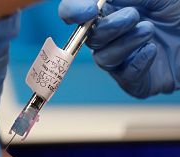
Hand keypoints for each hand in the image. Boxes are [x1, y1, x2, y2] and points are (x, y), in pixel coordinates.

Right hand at [59, 0, 179, 97]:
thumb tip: (98, 0)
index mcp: (113, 11)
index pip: (78, 12)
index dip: (73, 11)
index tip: (85, 11)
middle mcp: (114, 35)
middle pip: (89, 38)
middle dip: (108, 28)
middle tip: (133, 16)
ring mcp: (124, 58)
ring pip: (103, 59)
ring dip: (124, 45)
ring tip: (149, 31)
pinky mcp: (137, 80)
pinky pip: (124, 77)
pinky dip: (137, 63)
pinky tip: (152, 51)